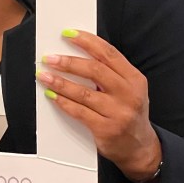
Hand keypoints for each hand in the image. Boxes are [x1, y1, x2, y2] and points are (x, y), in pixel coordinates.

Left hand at [37, 28, 161, 182]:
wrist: (139, 148)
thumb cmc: (128, 112)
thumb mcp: (128, 88)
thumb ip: (109, 72)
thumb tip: (75, 52)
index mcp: (134, 79)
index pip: (108, 53)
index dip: (86, 41)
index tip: (67, 34)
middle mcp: (129, 94)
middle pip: (94, 70)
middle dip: (68, 62)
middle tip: (50, 58)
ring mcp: (118, 113)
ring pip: (83, 92)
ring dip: (60, 82)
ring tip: (44, 75)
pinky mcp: (106, 129)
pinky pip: (79, 112)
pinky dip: (63, 102)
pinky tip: (52, 95)